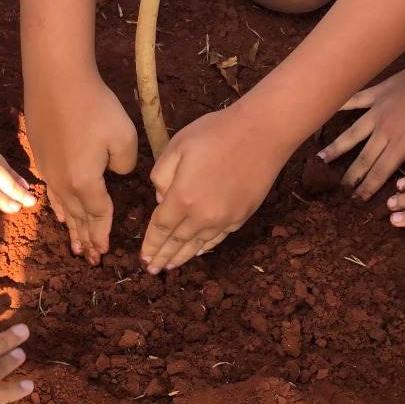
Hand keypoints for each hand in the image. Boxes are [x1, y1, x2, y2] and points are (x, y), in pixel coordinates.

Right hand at [25, 76, 137, 264]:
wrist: (55, 78)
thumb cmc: (93, 105)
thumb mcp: (124, 137)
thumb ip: (127, 164)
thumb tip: (117, 173)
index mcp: (85, 183)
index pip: (98, 215)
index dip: (103, 234)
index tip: (106, 253)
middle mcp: (63, 183)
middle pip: (79, 218)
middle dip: (87, 240)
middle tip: (92, 260)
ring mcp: (49, 170)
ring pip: (63, 208)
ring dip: (71, 229)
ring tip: (76, 247)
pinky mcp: (41, 156)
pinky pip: (52, 193)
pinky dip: (59, 208)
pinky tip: (60, 213)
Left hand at [142, 104, 288, 273]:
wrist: (262, 132)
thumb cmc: (216, 133)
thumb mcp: (178, 146)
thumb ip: (161, 174)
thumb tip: (160, 199)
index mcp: (183, 197)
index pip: (160, 227)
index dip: (151, 244)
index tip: (143, 257)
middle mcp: (203, 215)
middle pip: (178, 241)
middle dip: (163, 257)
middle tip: (152, 270)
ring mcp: (225, 218)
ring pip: (198, 245)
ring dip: (183, 257)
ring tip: (171, 267)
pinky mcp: (242, 216)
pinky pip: (219, 238)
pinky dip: (206, 247)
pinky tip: (199, 251)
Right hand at [318, 40, 404, 200]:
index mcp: (403, 141)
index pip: (381, 170)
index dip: (369, 186)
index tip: (357, 199)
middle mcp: (385, 128)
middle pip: (364, 156)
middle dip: (351, 175)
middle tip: (339, 188)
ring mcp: (379, 109)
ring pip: (353, 132)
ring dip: (338, 147)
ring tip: (322, 158)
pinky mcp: (379, 92)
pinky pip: (356, 100)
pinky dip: (343, 105)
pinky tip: (330, 109)